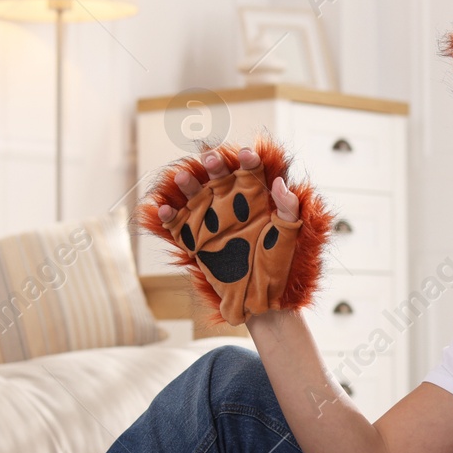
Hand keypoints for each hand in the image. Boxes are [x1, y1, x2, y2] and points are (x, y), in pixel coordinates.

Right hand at [156, 143, 305, 325]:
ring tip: (183, 177)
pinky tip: (165, 208)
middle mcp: (229, 205)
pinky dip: (168, 216)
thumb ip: (288, 208)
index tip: (247, 155)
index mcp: (254, 200)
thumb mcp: (288, 235)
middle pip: (219, 176)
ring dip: (188, 184)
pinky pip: (176, 224)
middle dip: (214, 165)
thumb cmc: (277, 264)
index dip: (247, 160)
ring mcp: (210, 221)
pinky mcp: (193, 240)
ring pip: (194, 194)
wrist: (260, 296)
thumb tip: (280, 182)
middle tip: (211, 158)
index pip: (249, 172)